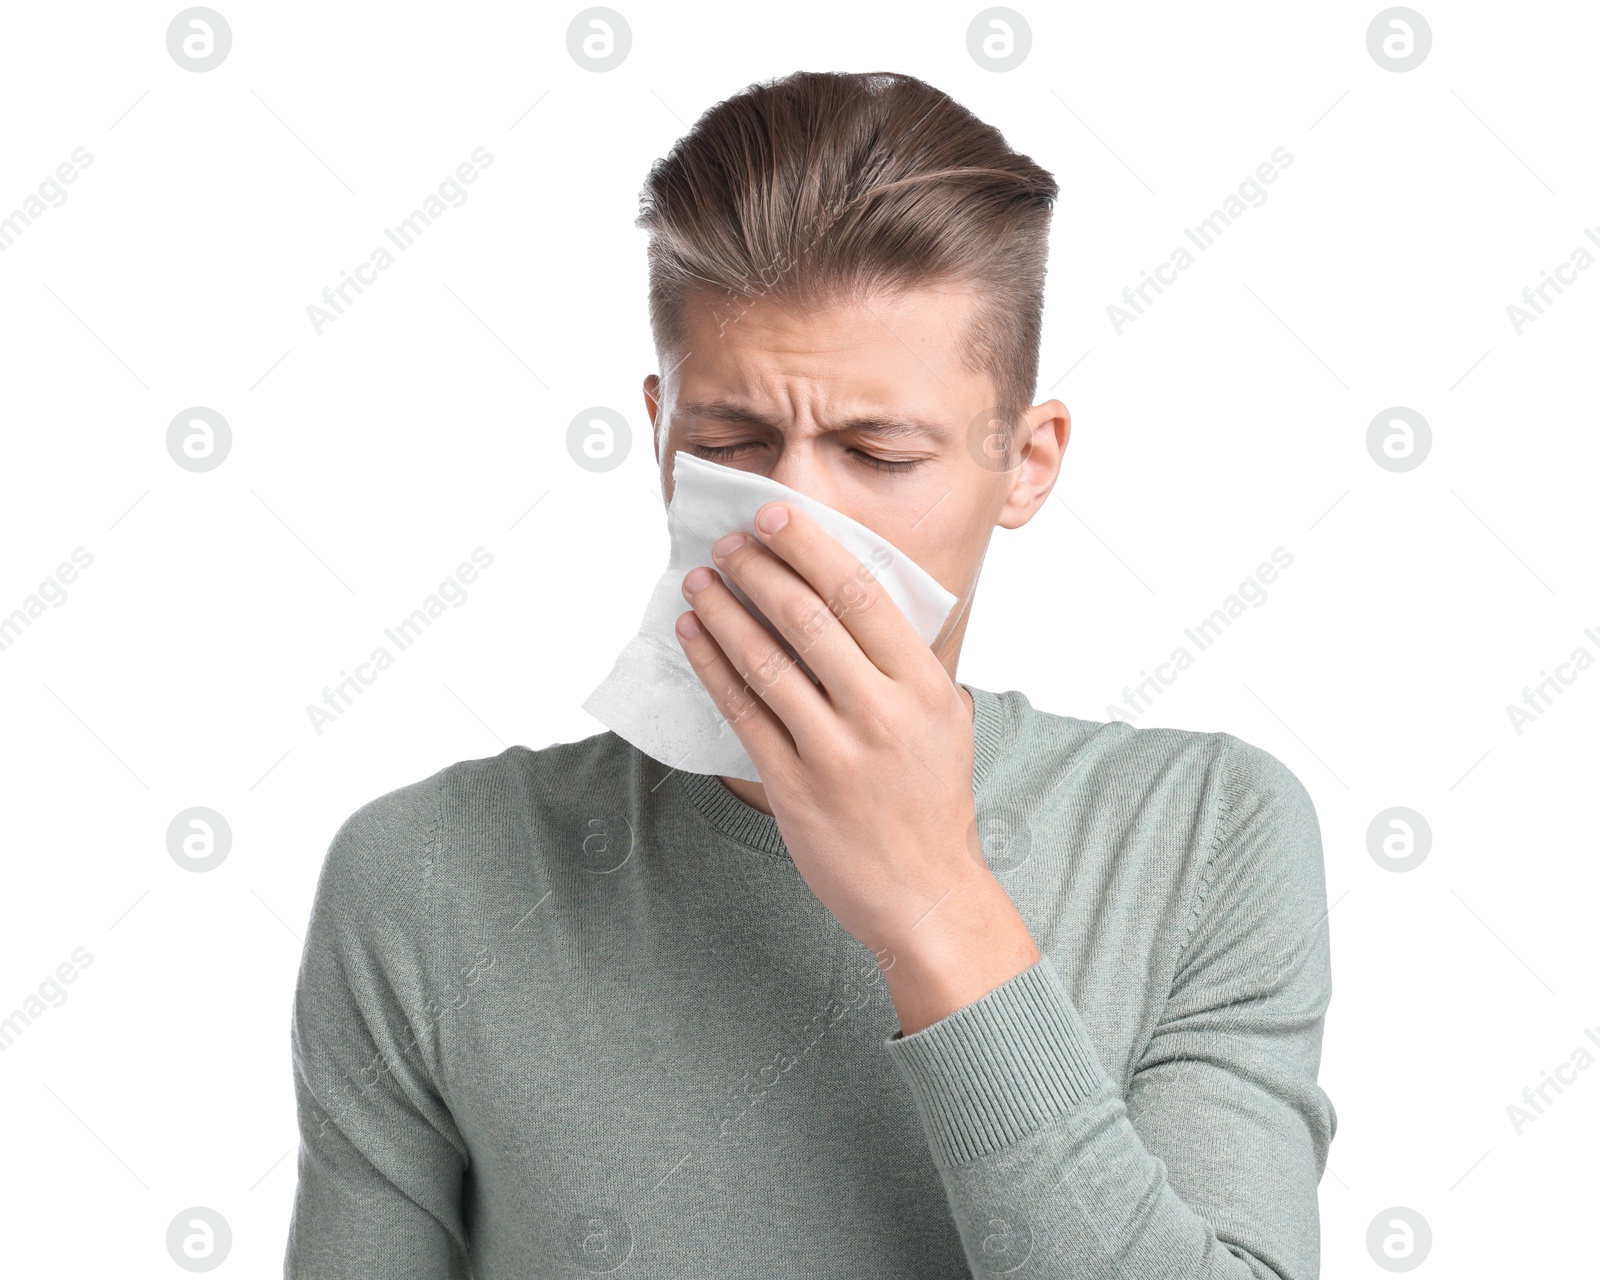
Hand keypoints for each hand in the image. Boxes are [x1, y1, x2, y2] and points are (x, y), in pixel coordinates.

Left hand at [674, 499, 1039, 1034]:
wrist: (926, 893)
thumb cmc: (932, 799)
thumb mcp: (945, 718)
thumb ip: (904, 660)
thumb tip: (848, 591)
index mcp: (924, 686)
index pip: (861, 594)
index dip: (810, 547)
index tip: (773, 516)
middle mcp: (882, 713)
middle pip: (808, 617)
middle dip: (758, 569)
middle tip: (727, 543)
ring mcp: (836, 752)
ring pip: (766, 660)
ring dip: (723, 611)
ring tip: (698, 581)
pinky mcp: (794, 787)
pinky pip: (742, 711)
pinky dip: (712, 666)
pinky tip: (694, 636)